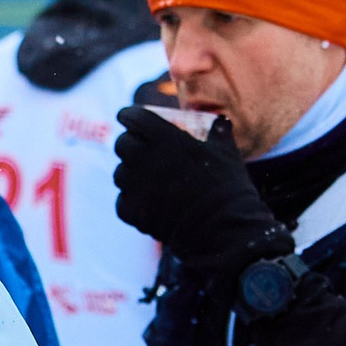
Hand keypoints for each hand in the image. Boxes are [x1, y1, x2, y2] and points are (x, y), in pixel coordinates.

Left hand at [111, 106, 292, 279]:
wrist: (222, 228)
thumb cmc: (226, 187)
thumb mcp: (227, 153)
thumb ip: (219, 133)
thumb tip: (220, 121)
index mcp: (165, 137)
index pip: (133, 117)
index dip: (129, 116)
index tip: (128, 117)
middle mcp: (144, 158)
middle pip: (121, 144)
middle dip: (129, 144)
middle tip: (138, 149)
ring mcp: (135, 186)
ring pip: (119, 173)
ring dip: (129, 173)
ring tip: (145, 179)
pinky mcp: (132, 211)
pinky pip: (122, 201)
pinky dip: (131, 202)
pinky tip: (146, 203)